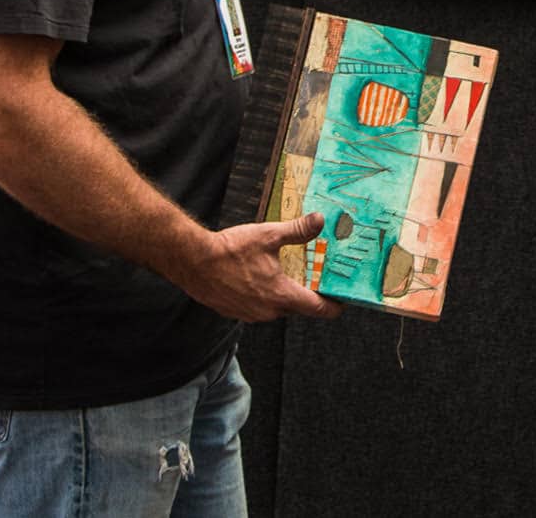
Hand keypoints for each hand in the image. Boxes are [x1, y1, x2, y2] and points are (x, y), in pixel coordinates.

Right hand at [171, 212, 343, 321]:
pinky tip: (258, 276)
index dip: (334, 306)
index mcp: (282, 296)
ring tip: (285, 272)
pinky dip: (263, 295)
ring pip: (276, 308)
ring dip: (283, 294)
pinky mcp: (234, 312)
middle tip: (313, 275)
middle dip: (307, 293)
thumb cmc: (231, 250)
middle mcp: (268, 312)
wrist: (192, 262)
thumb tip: (320, 220)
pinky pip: (257, 307)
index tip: (342, 300)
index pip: (318, 309)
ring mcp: (250, 315)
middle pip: (298, 307)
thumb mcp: (269, 235)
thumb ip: (298, 231)